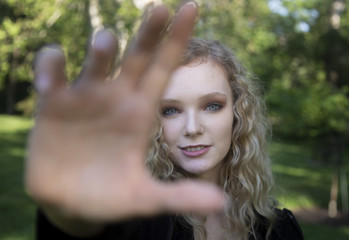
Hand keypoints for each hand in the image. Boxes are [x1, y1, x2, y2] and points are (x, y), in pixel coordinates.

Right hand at [25, 3, 223, 222]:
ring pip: (95, 61)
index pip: (163, 69)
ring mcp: (85, 98)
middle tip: (159, 9)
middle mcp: (116, 98)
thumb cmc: (111, 197)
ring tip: (106, 44)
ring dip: (100, 48)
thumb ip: (180, 197)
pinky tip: (54, 72)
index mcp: (141, 113)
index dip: (177, 40)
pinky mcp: (53, 105)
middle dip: (148, 32)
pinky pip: (52, 75)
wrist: (71, 204)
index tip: (191, 7)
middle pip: (136, 57)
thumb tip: (221, 204)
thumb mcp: (146, 199)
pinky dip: (52, 67)